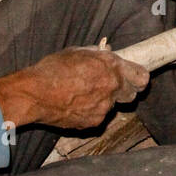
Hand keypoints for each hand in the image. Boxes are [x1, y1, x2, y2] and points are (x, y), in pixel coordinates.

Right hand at [0, 47, 148, 128]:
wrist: (33, 94)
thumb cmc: (52, 69)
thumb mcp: (77, 52)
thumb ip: (98, 55)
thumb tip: (108, 54)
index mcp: (111, 66)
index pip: (142, 77)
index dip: (139, 78)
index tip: (135, 78)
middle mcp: (112, 87)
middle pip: (132, 94)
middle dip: (123, 90)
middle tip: (108, 86)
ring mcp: (104, 107)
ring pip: (113, 105)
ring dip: (104, 100)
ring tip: (82, 94)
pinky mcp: (94, 122)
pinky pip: (98, 115)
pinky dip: (91, 111)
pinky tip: (75, 104)